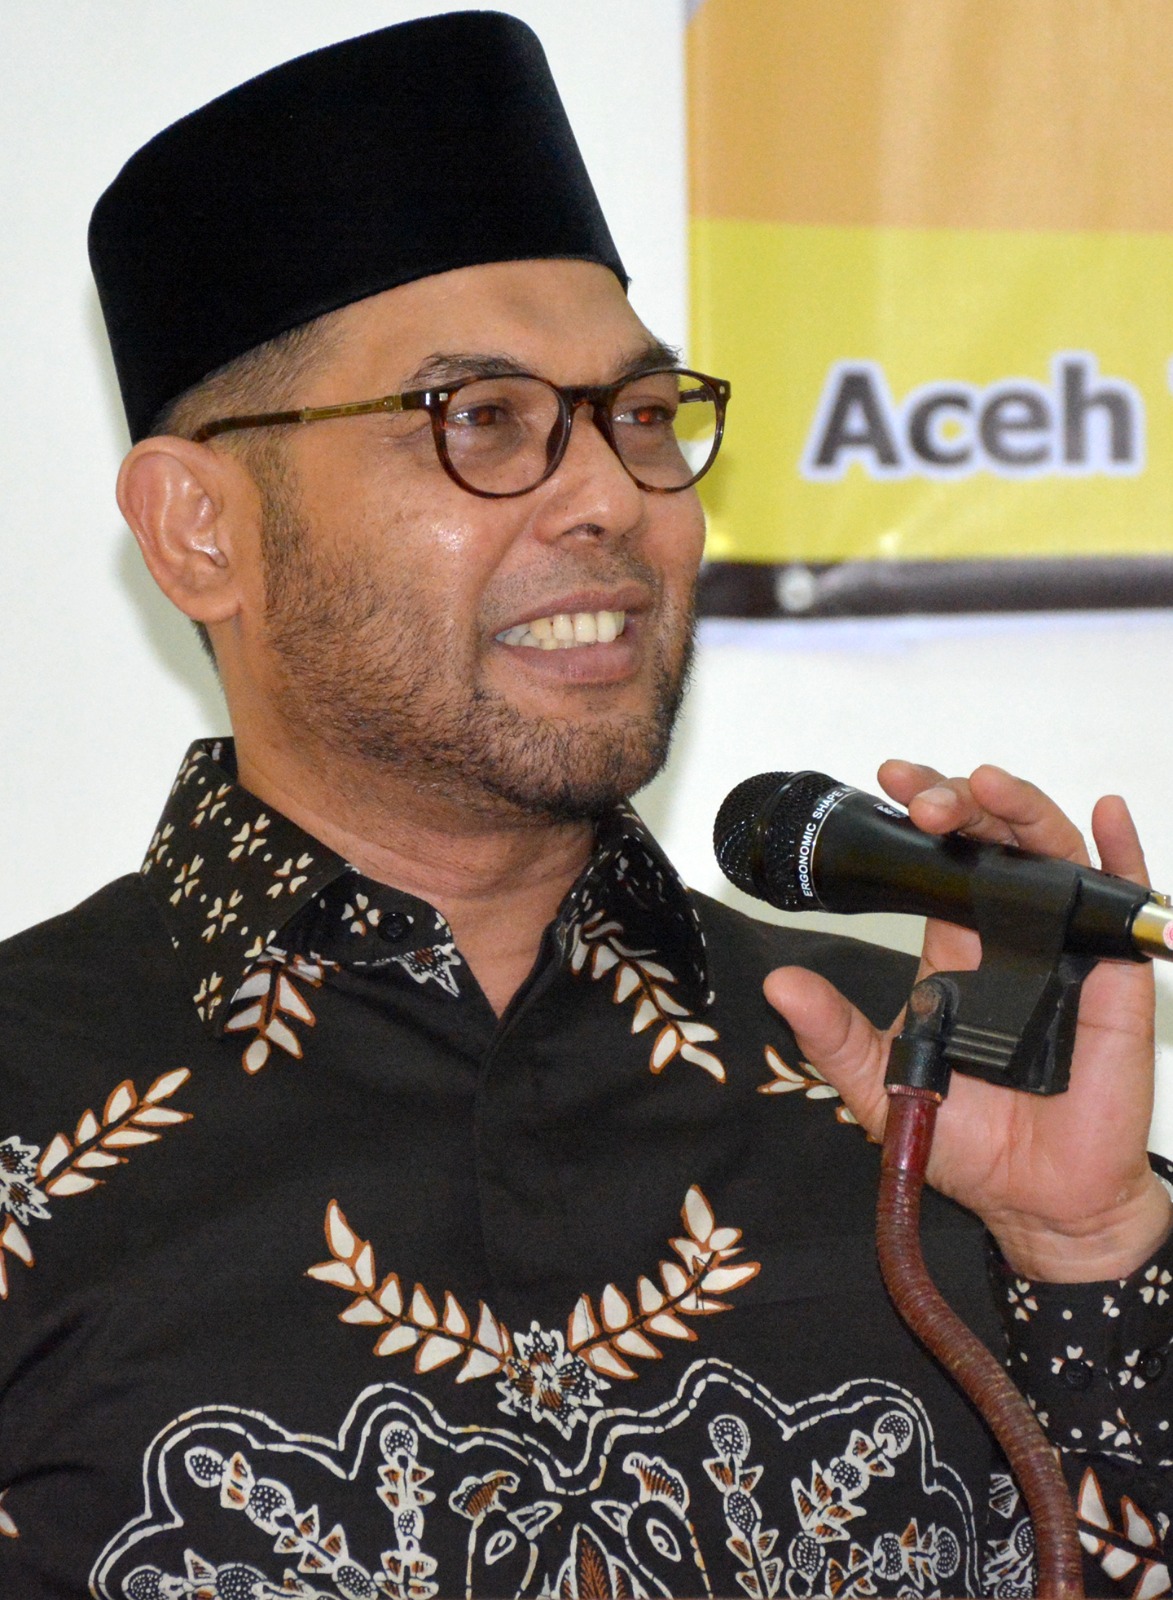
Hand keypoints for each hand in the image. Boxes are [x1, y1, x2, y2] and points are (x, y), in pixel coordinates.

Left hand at [763, 760, 1172, 1281]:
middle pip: (994, 843)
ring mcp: (1065, 950)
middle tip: (925, 798)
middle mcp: (1011, 937)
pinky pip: (1125, 904)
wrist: (1038, 1202)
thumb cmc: (967, 1143)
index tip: (890, 783)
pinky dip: (1124, 855)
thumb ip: (834, 1034)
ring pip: (1052, 856)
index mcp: (958, 949)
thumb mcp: (881, 1084)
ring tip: (987, 786)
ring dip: (1022, 811)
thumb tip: (778, 986)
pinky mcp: (1116, 977)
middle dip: (961, 803)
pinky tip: (1110, 814)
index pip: (942, 863)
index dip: (923, 818)